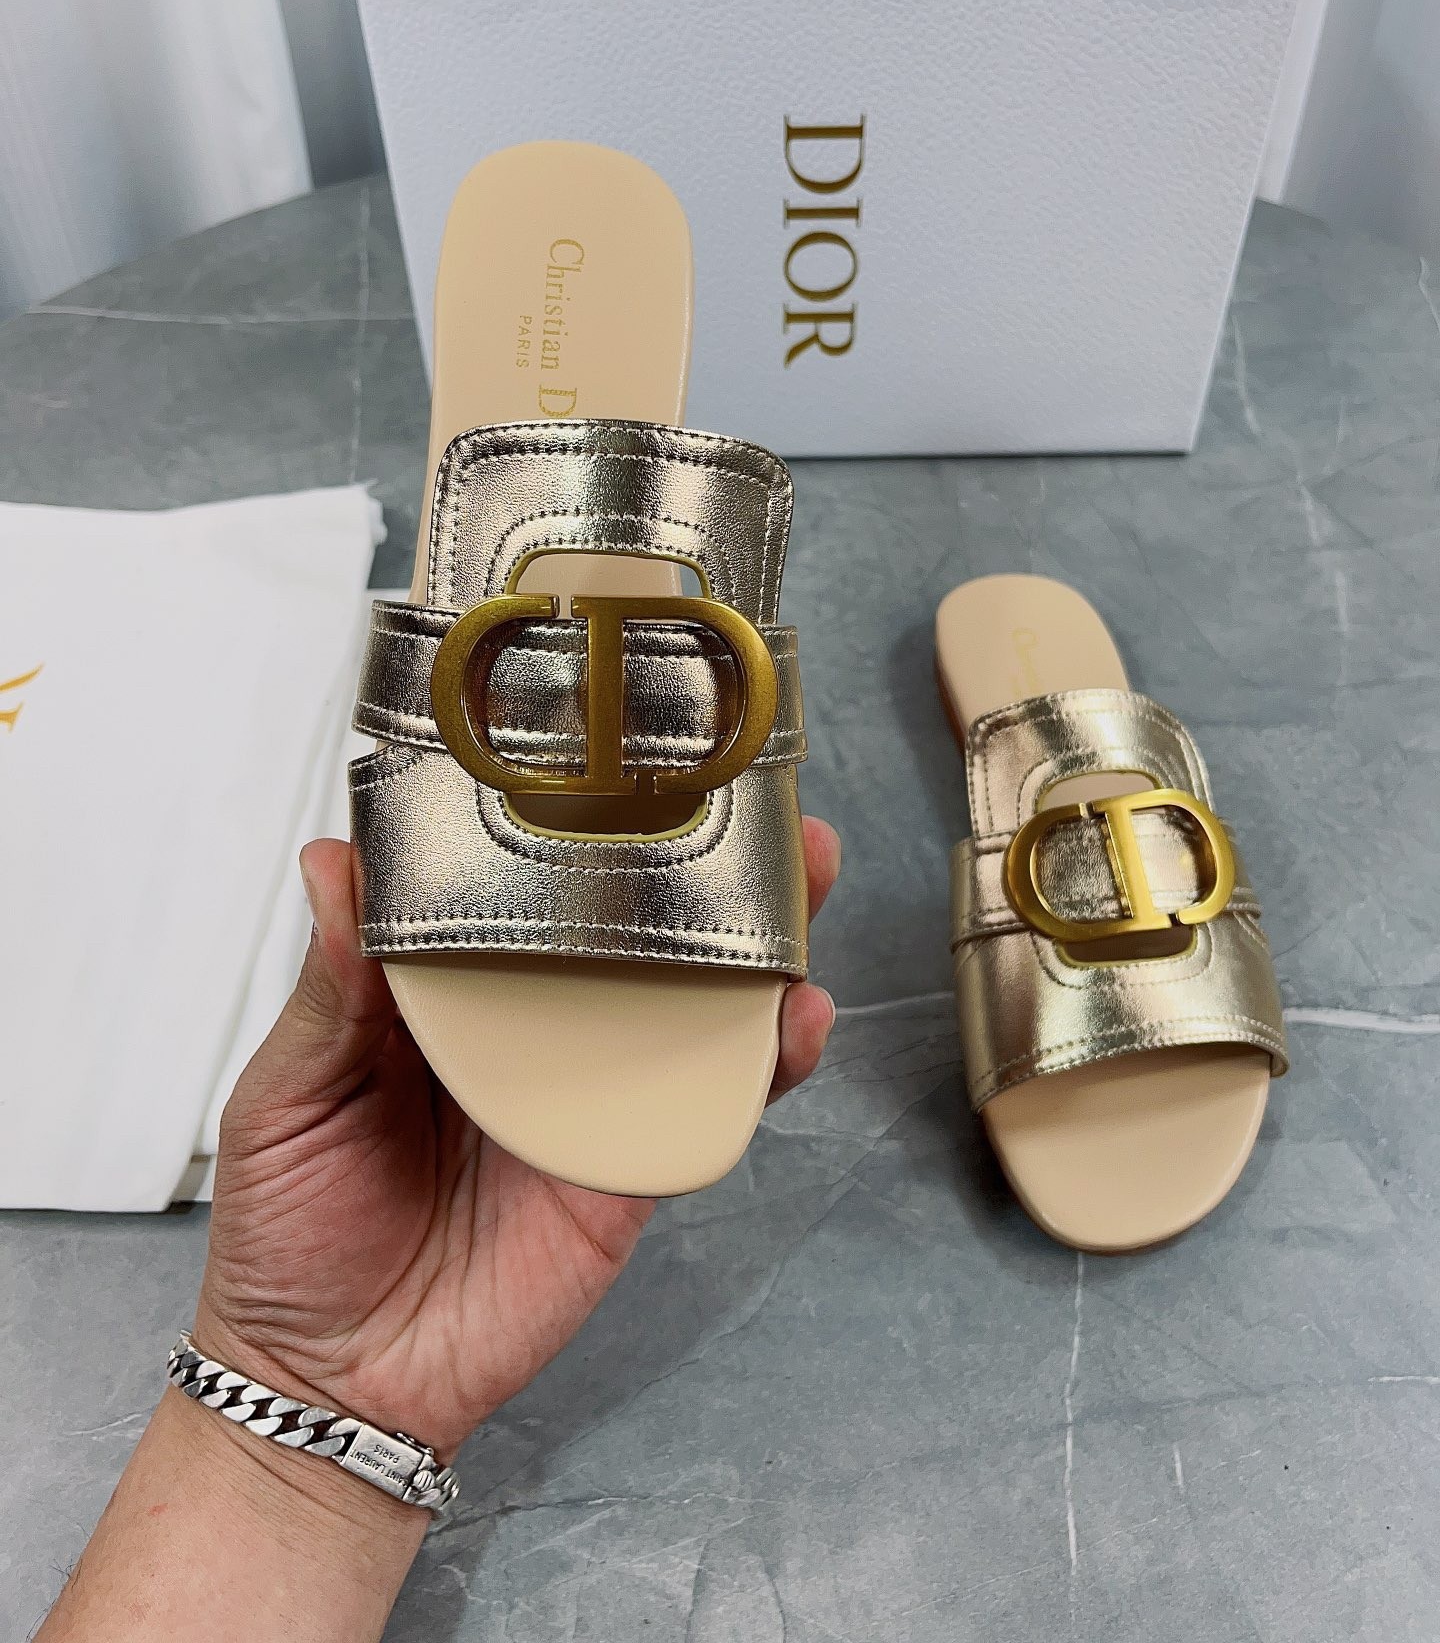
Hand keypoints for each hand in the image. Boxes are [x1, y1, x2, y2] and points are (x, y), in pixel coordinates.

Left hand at [195, 822, 840, 1461]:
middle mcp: (534, 1029)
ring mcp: (592, 1098)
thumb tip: (330, 859)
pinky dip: (764, 1063)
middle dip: (703, 867)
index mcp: (451, 991)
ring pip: (692, 1004)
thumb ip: (330, 988)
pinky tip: (795, 1017)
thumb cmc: (289, 1227)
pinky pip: (707, 1108)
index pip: (524, 888)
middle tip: (759, 807)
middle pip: (632, 932)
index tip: (621, 758)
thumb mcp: (288, 1092)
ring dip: (758, 943)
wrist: (331, 1381)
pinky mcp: (629, 1172)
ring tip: (805, 882)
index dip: (578, 824)